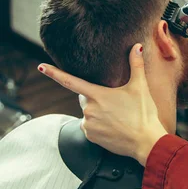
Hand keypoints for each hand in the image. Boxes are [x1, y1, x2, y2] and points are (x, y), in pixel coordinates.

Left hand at [38, 44, 166, 165]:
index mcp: (98, 95)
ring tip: (118, 115)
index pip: (70, 81)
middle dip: (95, 96)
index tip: (41, 66)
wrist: (145, 141)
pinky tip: (113, 125)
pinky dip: (98, 124)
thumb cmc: (143, 114)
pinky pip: (89, 126)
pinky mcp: (90, 137)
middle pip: (85, 97)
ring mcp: (88, 124)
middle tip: (115, 101)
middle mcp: (89, 110)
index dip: (54, 73)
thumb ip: (136, 65)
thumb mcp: (140, 87)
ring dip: (98, 111)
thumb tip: (136, 47)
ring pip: (88, 112)